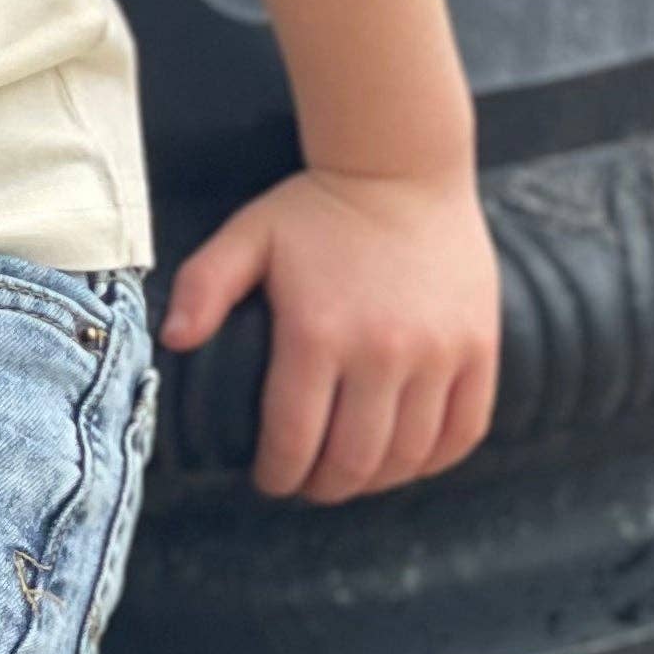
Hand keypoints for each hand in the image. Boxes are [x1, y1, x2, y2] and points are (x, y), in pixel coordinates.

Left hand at [160, 166, 500, 500]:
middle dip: (322, 486)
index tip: (269, 480)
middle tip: (307, 485)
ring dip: (376, 481)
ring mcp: (438, 353)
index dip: (278, 474)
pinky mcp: (479, 348)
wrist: (401, 167)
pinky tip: (407, 458)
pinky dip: (433, 459)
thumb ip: (203, 287)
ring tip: (352, 476)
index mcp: (317, 332)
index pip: (295, 439)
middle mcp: (382, 351)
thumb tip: (173, 341)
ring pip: (409, 456)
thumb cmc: (316, 208)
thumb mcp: (247, 237)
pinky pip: (464, 430)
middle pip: (353, 460)